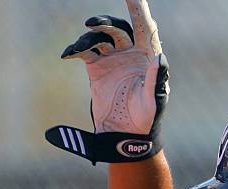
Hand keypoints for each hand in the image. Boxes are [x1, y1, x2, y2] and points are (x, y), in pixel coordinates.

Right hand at [45, 0, 168, 163]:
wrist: (126, 136)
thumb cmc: (146, 119)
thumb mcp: (154, 101)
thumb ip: (156, 80)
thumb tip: (159, 59)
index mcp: (147, 57)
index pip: (144, 26)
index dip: (138, 7)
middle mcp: (130, 54)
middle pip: (119, 28)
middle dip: (105, 22)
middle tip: (92, 24)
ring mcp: (113, 59)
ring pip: (100, 37)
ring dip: (89, 37)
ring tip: (80, 47)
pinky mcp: (97, 69)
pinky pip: (85, 51)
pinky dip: (76, 49)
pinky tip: (68, 54)